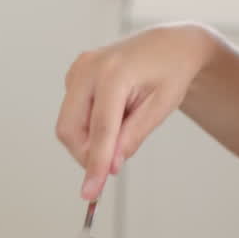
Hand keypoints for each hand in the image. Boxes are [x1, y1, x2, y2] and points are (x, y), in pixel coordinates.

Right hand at [57, 24, 215, 199]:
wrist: (169, 45)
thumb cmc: (170, 72)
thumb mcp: (160, 108)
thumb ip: (132, 137)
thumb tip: (109, 166)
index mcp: (114, 73)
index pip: (100, 129)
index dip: (94, 164)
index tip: (90, 192)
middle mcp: (89, 68)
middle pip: (70, 129)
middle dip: (87, 153)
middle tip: (112, 161)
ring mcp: (77, 69)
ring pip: (68, 125)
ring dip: (89, 140)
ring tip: (122, 125)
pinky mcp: (73, 75)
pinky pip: (71, 114)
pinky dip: (88, 127)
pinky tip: (112, 115)